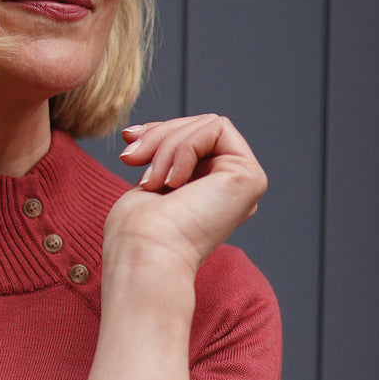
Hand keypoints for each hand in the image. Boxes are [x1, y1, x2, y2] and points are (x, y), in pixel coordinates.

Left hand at [106, 113, 266, 278]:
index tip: (128, 139)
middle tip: (131, 158)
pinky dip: (184, 148)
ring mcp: (245, 183)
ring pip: (207, 125)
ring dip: (167, 146)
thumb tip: (136, 132)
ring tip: (151, 181)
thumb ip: (156, 157)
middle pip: (200, 127)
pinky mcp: (250, 177)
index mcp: (210, 192)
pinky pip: (217, 129)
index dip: (159, 131)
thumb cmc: (136, 232)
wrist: (145, 254)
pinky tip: (173, 183)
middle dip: (159, 136)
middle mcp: (232, 189)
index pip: (191, 139)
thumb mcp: (145, 181)